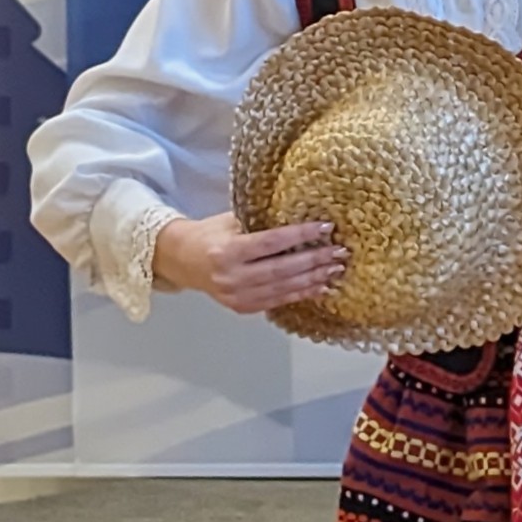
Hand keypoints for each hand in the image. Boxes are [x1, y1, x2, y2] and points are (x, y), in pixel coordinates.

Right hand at [156, 211, 347, 316]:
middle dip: (314, 261)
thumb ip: (261, 222)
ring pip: (282, 288)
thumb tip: (302, 214)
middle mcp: (231, 277)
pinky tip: (319, 286)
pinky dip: (300, 294)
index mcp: (226, 251)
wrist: (182, 260)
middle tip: (339, 252)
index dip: (300, 236)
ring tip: (335, 270)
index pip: (271, 243)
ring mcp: (236, 296)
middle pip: (281, 269)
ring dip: (312, 279)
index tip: (325, 228)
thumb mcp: (230, 220)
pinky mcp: (241, 307)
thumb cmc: (209, 234)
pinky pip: (277, 301)